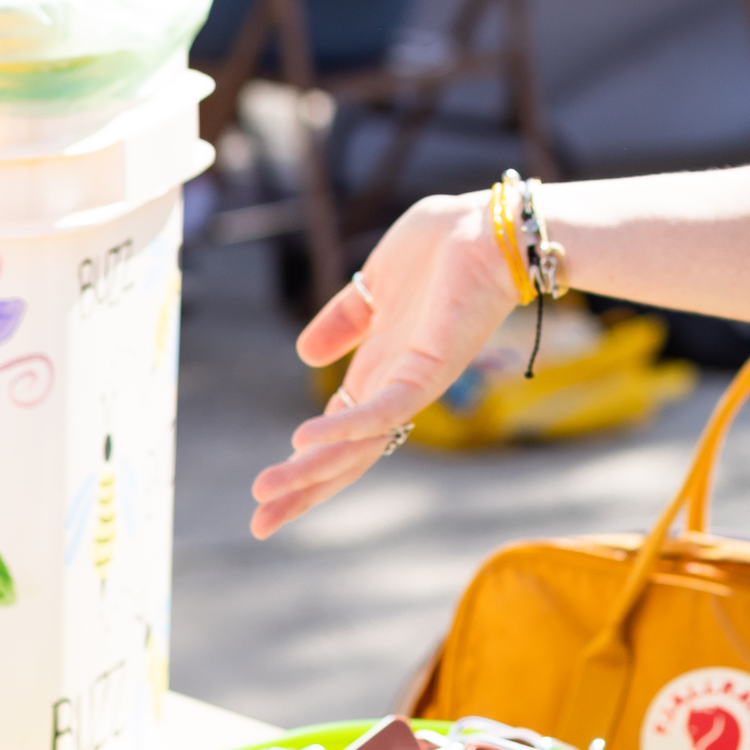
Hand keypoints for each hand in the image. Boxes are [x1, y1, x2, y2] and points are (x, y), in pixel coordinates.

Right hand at [246, 190, 520, 536]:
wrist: (489, 224)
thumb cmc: (444, 248)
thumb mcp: (375, 284)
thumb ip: (345, 320)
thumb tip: (305, 357)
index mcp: (383, 369)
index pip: (338, 432)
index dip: (303, 463)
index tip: (265, 494)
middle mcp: (398, 385)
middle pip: (347, 454)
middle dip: (303, 488)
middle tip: (259, 524)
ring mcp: (416, 381)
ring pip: (360, 443)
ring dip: (311, 469)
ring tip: (268, 492)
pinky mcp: (432, 368)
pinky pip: (385, 409)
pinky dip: (346, 427)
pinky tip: (304, 439)